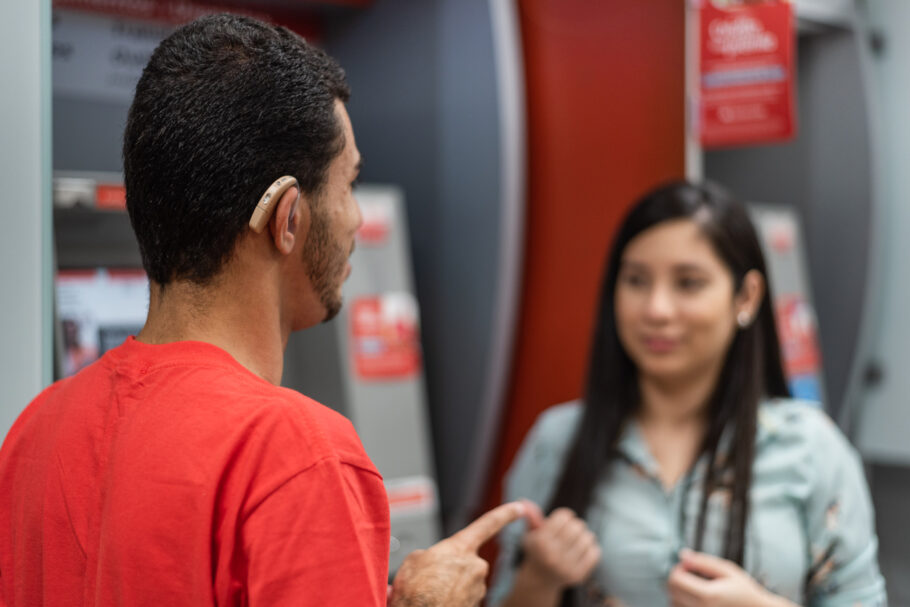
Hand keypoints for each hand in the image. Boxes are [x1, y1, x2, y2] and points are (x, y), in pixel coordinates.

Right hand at [389, 500, 542, 606]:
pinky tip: (436, 601)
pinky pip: (462, 598)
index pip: (488, 524)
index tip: (518, 508)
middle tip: (430, 578)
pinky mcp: (476, 605)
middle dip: (450, 568)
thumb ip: (431, 553)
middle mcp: (476, 567)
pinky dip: (450, 599)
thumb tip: (432, 562)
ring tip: (429, 592)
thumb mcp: (414, 559)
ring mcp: (477, 589)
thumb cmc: (417, 592)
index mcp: (462, 548)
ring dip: (448, 586)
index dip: (505, 514)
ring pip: (463, 582)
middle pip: (465, 561)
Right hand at [521, 507, 601, 589]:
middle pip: (577, 526)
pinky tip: (582, 550)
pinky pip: (594, 552)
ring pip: (588, 538)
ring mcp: (565, 567)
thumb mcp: (531, 533)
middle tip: (570, 530)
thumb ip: (531, 516)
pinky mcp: (577, 576)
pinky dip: (591, 548)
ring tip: (577, 539)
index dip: (565, 516)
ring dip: (584, 535)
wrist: (539, 580)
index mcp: (540, 542)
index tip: (562, 521)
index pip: (564, 516)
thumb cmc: (537, 550)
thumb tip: (523, 501)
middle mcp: (552, 555)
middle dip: (575, 525)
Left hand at [668, 549, 793, 606]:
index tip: (691, 567)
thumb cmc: (744, 591)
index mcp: (708, 596)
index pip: (675, 579)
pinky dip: (682, 603)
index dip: (679, 568)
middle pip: (671, 591)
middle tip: (693, 576)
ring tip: (697, 588)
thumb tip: (682, 555)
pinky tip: (696, 599)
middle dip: (677, 579)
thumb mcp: (728, 571)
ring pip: (673, 602)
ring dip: (679, 592)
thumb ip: (704, 562)